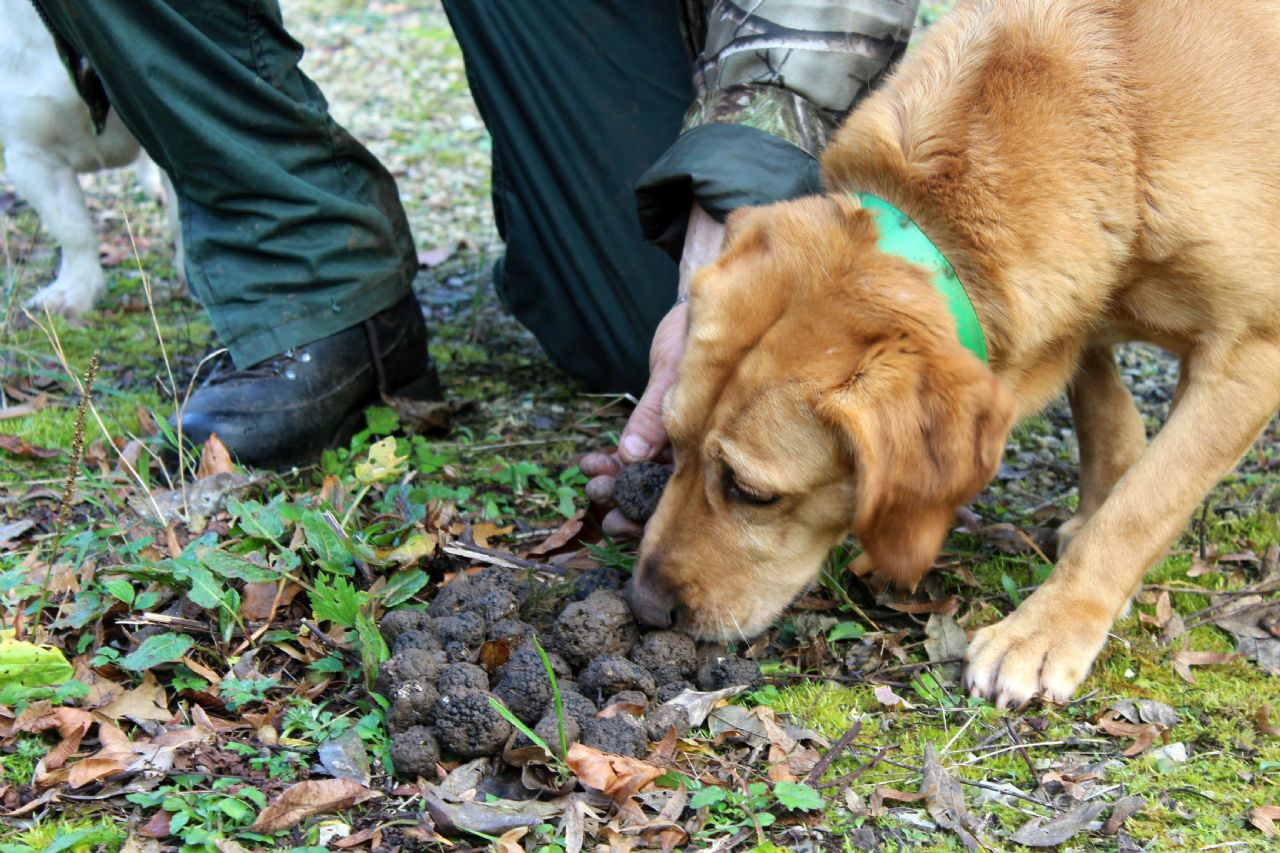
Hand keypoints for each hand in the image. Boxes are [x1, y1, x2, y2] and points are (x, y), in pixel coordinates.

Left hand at [581, 203, 724, 536]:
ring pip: (648, 475)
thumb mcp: (676, 370)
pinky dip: (616, 459)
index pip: (685, 499)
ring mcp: (682, 439)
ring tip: (590, 479)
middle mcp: (702, 449)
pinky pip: (639, 452)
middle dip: (628, 502)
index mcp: (716, 445)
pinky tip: (592, 461)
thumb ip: (654, 415)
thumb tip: (630, 456)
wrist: (708, 301)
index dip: (650, 518)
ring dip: (618, 481)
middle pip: (665, 494)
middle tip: (597, 498)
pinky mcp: (666, 425)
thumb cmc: (705, 331)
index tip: (617, 521)